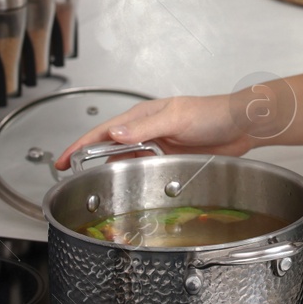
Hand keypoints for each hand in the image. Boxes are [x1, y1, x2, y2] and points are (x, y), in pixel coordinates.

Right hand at [53, 96, 252, 170]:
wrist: (242, 126)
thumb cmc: (212, 113)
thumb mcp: (175, 117)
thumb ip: (144, 126)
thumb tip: (114, 133)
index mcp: (142, 116)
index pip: (102, 132)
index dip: (79, 146)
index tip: (61, 161)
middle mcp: (146, 131)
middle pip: (110, 150)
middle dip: (90, 164)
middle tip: (75, 183)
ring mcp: (158, 147)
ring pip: (126, 163)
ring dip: (114, 174)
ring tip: (99, 191)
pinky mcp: (170, 160)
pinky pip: (145, 172)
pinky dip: (135, 180)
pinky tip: (131, 189)